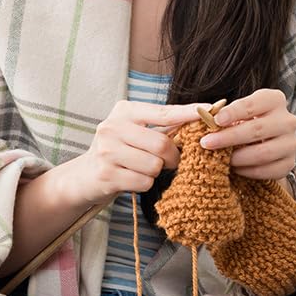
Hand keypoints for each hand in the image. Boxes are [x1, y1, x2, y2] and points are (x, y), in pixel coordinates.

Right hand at [62, 100, 206, 207]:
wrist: (84, 176)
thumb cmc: (119, 151)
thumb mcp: (134, 131)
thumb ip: (162, 126)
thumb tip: (201, 119)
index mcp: (123, 111)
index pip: (163, 112)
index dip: (188, 113)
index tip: (210, 111)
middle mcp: (112, 127)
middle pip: (162, 144)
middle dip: (172, 157)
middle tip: (169, 161)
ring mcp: (107, 151)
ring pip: (154, 166)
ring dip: (155, 172)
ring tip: (143, 169)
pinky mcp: (106, 175)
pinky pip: (144, 182)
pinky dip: (144, 184)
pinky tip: (132, 179)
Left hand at [197, 87, 295, 180]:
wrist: (264, 143)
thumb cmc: (244, 123)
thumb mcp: (237, 113)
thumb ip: (223, 114)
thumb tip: (204, 118)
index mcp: (275, 100)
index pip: (254, 104)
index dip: (234, 112)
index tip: (216, 120)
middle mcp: (288, 120)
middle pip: (257, 129)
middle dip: (229, 137)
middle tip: (206, 143)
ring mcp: (291, 143)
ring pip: (264, 153)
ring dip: (238, 158)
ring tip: (220, 159)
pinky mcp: (289, 163)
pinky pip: (268, 170)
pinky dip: (248, 171)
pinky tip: (234, 169)